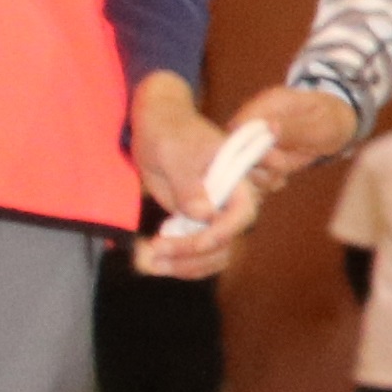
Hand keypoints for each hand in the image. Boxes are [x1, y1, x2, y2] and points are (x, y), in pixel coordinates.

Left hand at [139, 79, 353, 273]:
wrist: (158, 127)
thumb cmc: (169, 133)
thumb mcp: (174, 154)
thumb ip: (190, 183)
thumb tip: (205, 214)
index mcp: (235, 179)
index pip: (241, 214)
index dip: (219, 234)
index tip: (188, 243)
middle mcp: (228, 201)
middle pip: (227, 242)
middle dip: (194, 256)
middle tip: (155, 254)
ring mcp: (212, 214)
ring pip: (214, 254)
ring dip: (185, 265)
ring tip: (150, 261)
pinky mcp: (196, 223)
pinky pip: (198, 253)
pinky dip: (179, 262)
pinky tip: (154, 259)